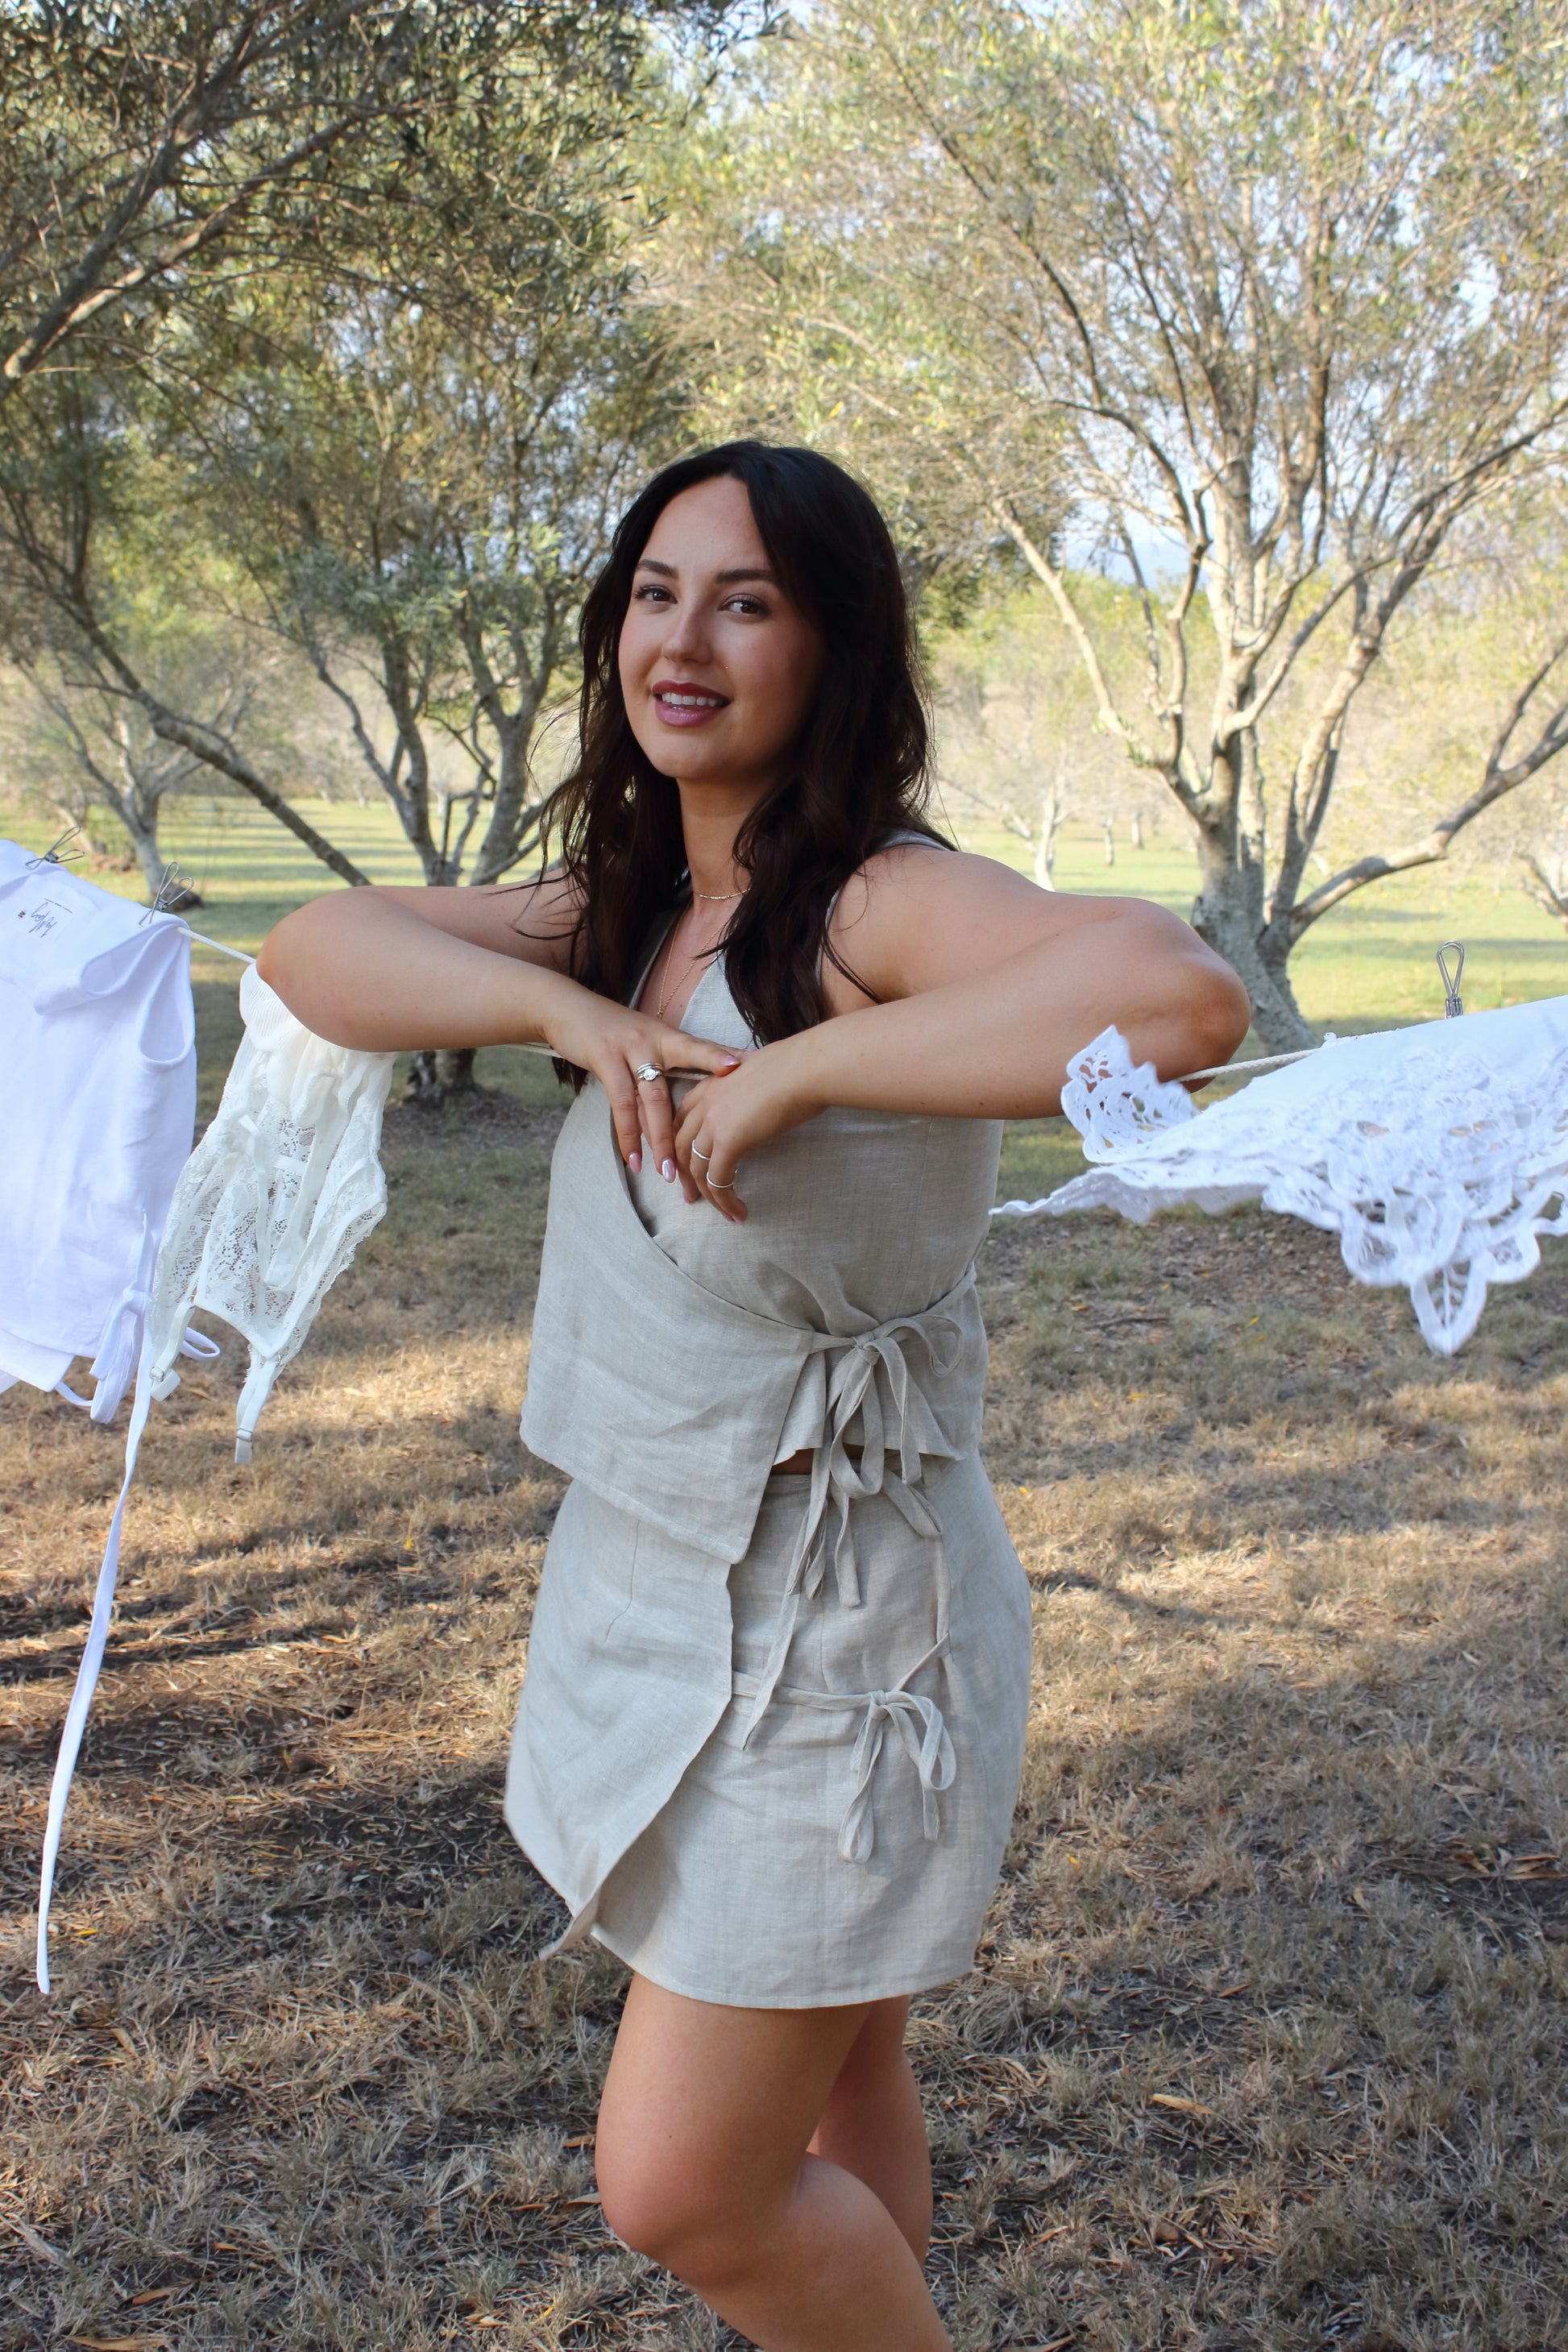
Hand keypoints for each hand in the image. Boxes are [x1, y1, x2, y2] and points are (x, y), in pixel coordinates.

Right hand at [542, 978, 740, 1177]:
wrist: (568, 1008)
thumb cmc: (613, 1029)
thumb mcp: (647, 1037)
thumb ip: (671, 1059)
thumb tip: (705, 1083)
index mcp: (668, 1037)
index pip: (701, 1049)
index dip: (722, 1058)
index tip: (747, 1066)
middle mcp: (653, 1041)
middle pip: (680, 1085)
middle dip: (692, 1122)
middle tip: (711, 1153)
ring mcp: (629, 1049)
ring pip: (650, 1102)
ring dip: (659, 1140)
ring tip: (669, 1173)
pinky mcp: (605, 1059)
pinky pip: (620, 1104)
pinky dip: (627, 1135)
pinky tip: (633, 1160)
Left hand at [673, 1040, 817, 1222]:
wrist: (808, 1067)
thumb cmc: (799, 1068)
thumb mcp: (763, 1077)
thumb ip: (751, 1092)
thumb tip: (763, 1105)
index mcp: (711, 1084)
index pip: (683, 1120)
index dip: (682, 1145)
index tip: (689, 1164)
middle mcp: (705, 1103)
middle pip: (682, 1147)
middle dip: (685, 1176)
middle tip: (693, 1197)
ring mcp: (713, 1122)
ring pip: (697, 1169)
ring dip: (709, 1195)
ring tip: (724, 1213)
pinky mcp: (729, 1141)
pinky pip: (718, 1179)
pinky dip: (725, 1200)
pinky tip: (739, 1212)